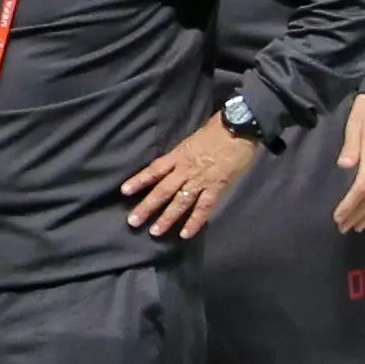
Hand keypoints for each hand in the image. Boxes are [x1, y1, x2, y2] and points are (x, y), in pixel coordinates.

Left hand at [124, 119, 258, 237]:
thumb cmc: (215, 131)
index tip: (124, 191)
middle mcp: (185, 170)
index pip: (154, 170)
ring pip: (180, 202)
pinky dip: (195, 221)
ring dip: (167, 218)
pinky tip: (185, 234)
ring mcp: (201, 180)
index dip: (139, 180)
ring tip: (154, 232)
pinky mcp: (217, 187)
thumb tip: (169, 165)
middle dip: (147, 207)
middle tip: (133, 221)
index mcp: (178, 156)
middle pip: (162, 190)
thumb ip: (180, 155)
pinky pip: (204, 207)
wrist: (239, 129)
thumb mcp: (190, 141)